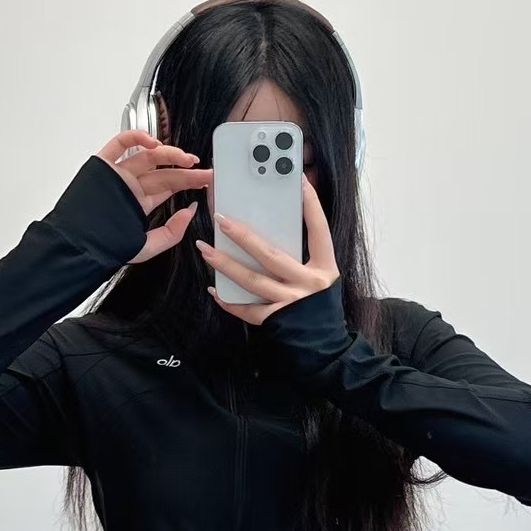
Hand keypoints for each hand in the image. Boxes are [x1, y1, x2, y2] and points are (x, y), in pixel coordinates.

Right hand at [95, 130, 211, 264]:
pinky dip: (136, 137)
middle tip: (205, 171)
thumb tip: (190, 212)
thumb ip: (171, 233)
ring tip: (187, 158)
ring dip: (169, 154)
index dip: (189, 181)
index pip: (169, 187)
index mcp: (140, 203)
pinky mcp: (103, 164)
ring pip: (147, 157)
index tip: (207, 179)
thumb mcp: (147, 247)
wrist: (78, 248)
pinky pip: (119, 143)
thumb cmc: (105, 249)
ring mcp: (118, 174)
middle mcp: (131, 186)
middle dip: (186, 171)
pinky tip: (154, 143)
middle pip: (163, 173)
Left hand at [195, 174, 338, 323]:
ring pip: (252, 280)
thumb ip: (305, 257)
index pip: (318, 230)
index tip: (299, 181)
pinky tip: (214, 290)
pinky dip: (229, 300)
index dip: (311, 205)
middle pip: (271, 255)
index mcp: (324, 268)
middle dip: (243, 236)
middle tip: (221, 219)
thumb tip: (280, 228)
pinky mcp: (275, 320)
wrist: (324, 349)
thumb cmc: (320, 309)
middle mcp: (308, 283)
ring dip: (225, 264)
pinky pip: (247, 309)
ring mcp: (290, 303)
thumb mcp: (322, 279)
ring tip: (206, 249)